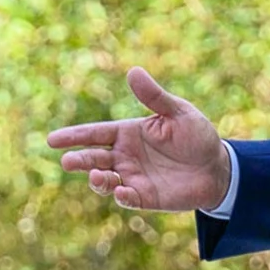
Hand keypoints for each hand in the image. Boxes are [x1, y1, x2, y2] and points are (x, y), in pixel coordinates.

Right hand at [46, 67, 233, 211]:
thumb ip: (155, 97)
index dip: (74, 136)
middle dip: (79, 160)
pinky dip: (121, 196)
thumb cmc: (197, 136)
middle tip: (66, 161)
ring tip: (96, 176)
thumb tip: (133, 71)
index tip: (52, 139)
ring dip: (97, 180)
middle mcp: (125, 156)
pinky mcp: (144, 197)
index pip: (95, 133)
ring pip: (105, 180)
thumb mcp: (178, 112)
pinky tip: (121, 190)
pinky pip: (127, 198)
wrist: (216, 167)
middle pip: (94, 158)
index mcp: (127, 133)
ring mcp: (133, 177)